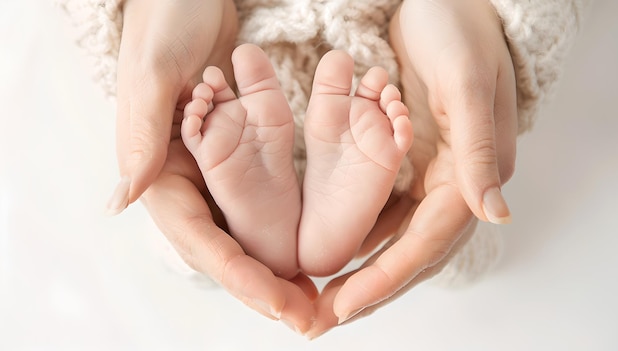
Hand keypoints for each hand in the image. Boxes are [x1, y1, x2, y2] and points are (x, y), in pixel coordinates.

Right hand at [107, 0, 317, 333]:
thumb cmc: (164, 21)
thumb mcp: (153, 74)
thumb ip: (141, 136)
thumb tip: (122, 202)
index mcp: (160, 168)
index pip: (201, 236)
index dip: (240, 275)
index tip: (279, 304)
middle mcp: (184, 177)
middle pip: (226, 245)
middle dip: (264, 285)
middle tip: (307, 318)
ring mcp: (210, 166)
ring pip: (244, 230)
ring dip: (277, 265)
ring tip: (314, 296)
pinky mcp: (234, 150)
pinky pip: (259, 197)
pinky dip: (284, 224)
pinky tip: (311, 247)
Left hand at [307, 0, 517, 336]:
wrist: (449, 1)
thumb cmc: (459, 30)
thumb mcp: (466, 83)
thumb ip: (480, 150)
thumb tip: (496, 215)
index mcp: (470, 172)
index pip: (425, 240)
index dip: (384, 277)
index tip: (343, 306)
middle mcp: (455, 183)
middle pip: (411, 252)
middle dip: (369, 288)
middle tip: (323, 318)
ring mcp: (433, 176)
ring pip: (397, 239)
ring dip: (363, 271)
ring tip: (323, 298)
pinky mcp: (413, 164)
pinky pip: (386, 212)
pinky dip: (361, 236)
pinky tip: (333, 250)